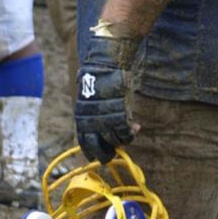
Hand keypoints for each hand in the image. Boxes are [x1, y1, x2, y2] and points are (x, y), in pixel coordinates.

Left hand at [75, 27, 139, 163]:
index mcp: (81, 116)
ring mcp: (105, 117)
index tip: (98, 156)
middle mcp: (91, 120)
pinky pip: (125, 132)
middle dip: (106, 153)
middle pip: (98, 146)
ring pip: (114, 140)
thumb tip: (100, 123)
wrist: (107, 62)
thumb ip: (93, 112)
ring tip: (128, 135)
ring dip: (122, 140)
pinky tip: (136, 127)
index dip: (92, 152)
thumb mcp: (90, 97)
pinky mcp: (120, 113)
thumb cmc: (98, 75)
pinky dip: (131, 133)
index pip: (84, 142)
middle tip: (113, 154)